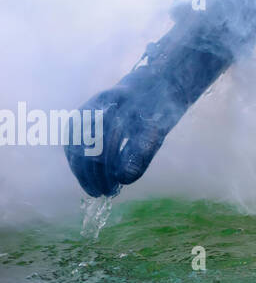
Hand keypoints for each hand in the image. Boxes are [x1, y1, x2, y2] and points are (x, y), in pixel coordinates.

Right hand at [64, 82, 174, 197]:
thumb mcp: (157, 127)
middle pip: (84, 145)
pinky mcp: (78, 123)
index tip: (113, 187)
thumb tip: (125, 179)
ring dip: (85, 173)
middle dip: (94, 174)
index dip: (105, 168)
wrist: (150, 89)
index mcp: (114, 100)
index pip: (102, 139)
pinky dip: (80, 166)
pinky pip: (73, 147)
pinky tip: (92, 182)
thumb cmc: (156, 109)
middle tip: (107, 193)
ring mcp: (83, 113)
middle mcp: (93, 105)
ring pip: (74, 148)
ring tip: (99, 191)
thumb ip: (143, 150)